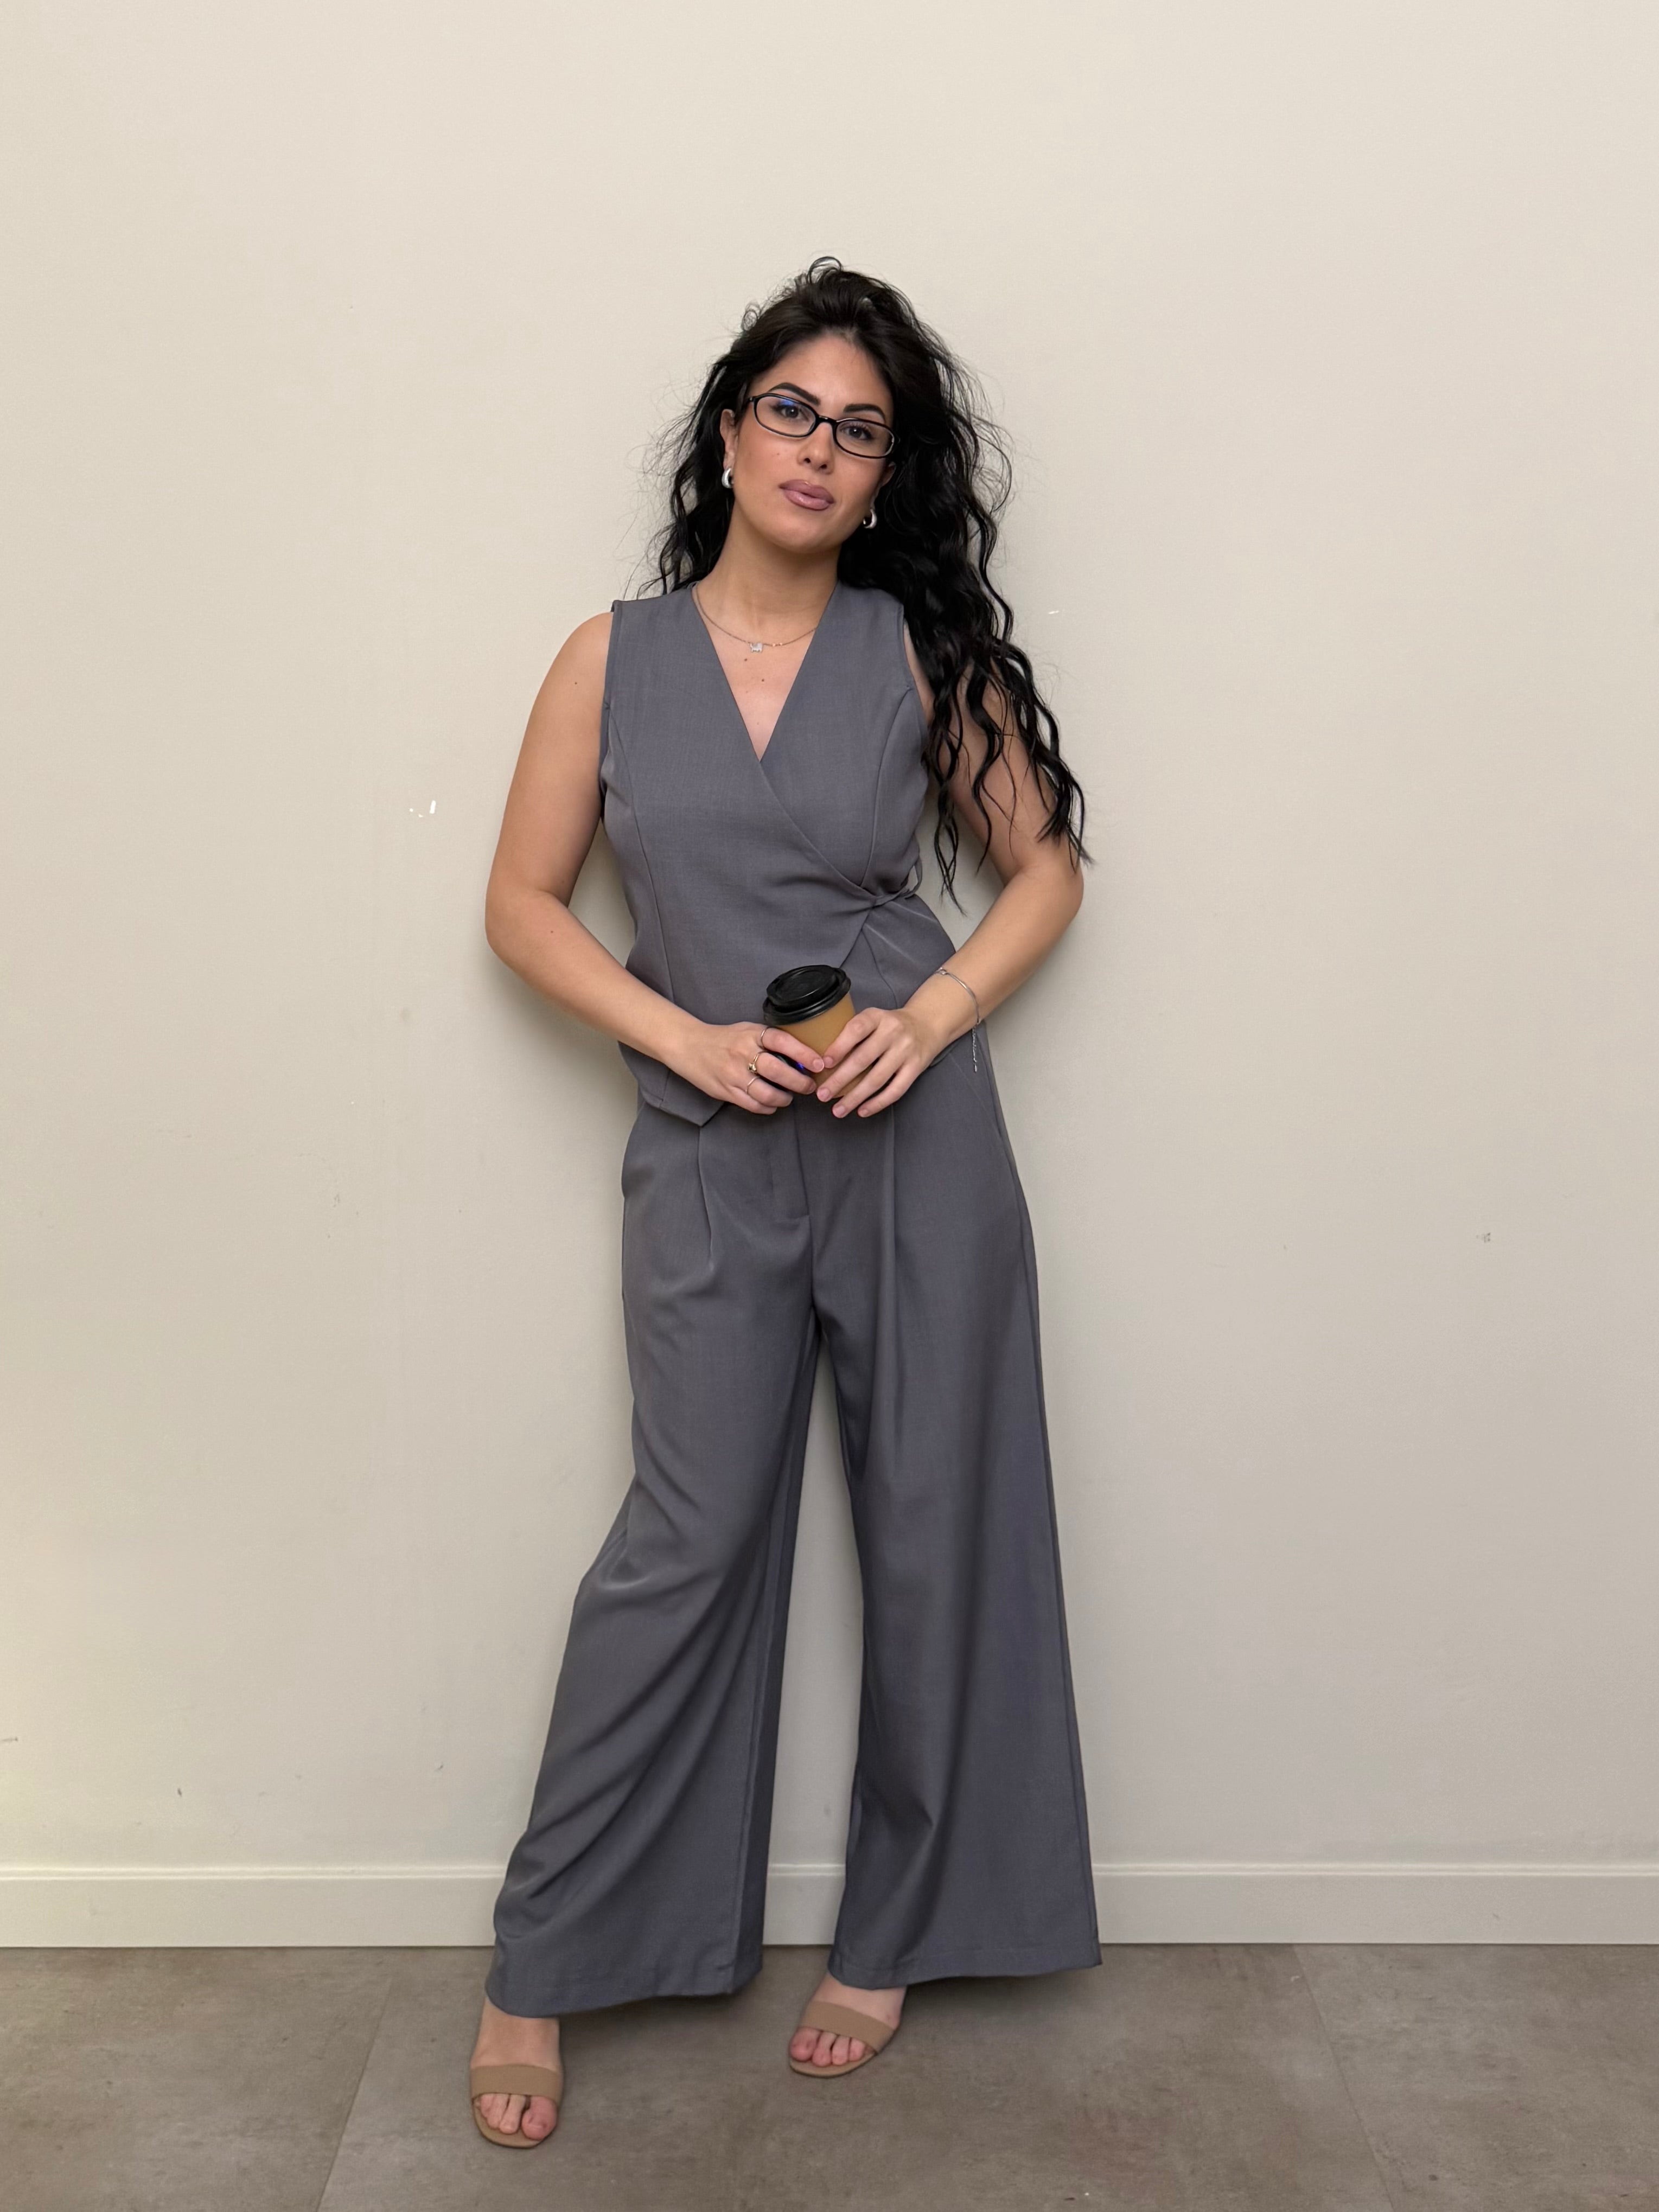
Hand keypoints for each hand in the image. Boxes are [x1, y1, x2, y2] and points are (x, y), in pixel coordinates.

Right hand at [678, 1021, 825, 1114]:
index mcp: (751, 1034)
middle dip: (799, 1082)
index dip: (803, 1053)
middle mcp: (742, 1053)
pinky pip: (752, 1105)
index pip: (782, 1041)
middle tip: (809, 1086)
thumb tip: (801, 1058)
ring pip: (766, 1093)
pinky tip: (772, 1105)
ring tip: (789, 1098)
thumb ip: (770, 1041)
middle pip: (777, 1071)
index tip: (819, 1063)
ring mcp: (733, 1074)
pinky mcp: (725, 1091)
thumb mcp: (747, 1030)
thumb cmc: (725, 1039)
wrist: (689, 1046)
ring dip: (784, 1099)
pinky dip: (767, 1108)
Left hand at [812, 1005, 943, 1119]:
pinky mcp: (916, 1068)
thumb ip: (853, 1033)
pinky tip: (862, 1111)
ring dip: (855, 1097)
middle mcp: (893, 1032)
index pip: (856, 1030)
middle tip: (822, 1095)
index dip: (839, 1047)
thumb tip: (821, 1060)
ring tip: (838, 1110)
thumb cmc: (889, 1025)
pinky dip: (877, 1103)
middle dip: (839, 1079)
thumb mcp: (873, 1018)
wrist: (926, 1024)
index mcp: (877, 1017)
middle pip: (863, 1059)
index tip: (823, 1064)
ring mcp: (906, 1051)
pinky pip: (895, 1090)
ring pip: (877, 1079)